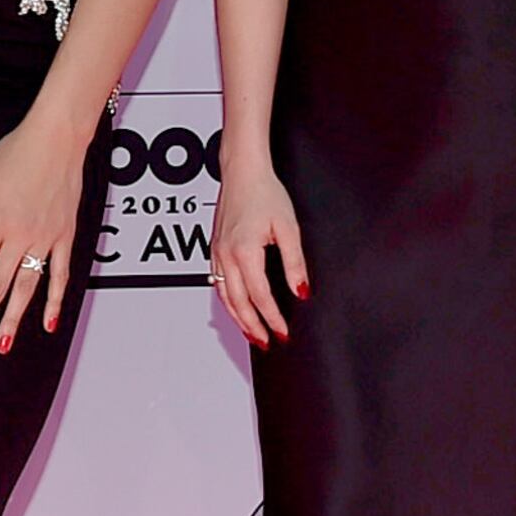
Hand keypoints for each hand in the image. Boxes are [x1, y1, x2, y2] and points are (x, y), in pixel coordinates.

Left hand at [0, 117, 89, 356]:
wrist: (57, 137)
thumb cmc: (15, 153)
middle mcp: (20, 236)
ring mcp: (45, 239)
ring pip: (27, 288)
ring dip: (13, 319)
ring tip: (2, 345)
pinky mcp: (65, 237)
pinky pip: (61, 275)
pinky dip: (55, 301)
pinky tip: (48, 324)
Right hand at [211, 160, 309, 347]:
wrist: (242, 172)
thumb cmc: (265, 193)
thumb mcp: (288, 228)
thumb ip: (295, 263)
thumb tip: (301, 291)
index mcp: (245, 252)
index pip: (260, 296)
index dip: (273, 318)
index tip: (283, 332)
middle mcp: (226, 256)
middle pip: (238, 303)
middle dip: (253, 326)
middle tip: (267, 342)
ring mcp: (217, 253)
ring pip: (224, 296)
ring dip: (238, 319)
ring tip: (252, 333)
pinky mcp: (214, 249)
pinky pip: (218, 284)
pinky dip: (227, 301)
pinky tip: (236, 308)